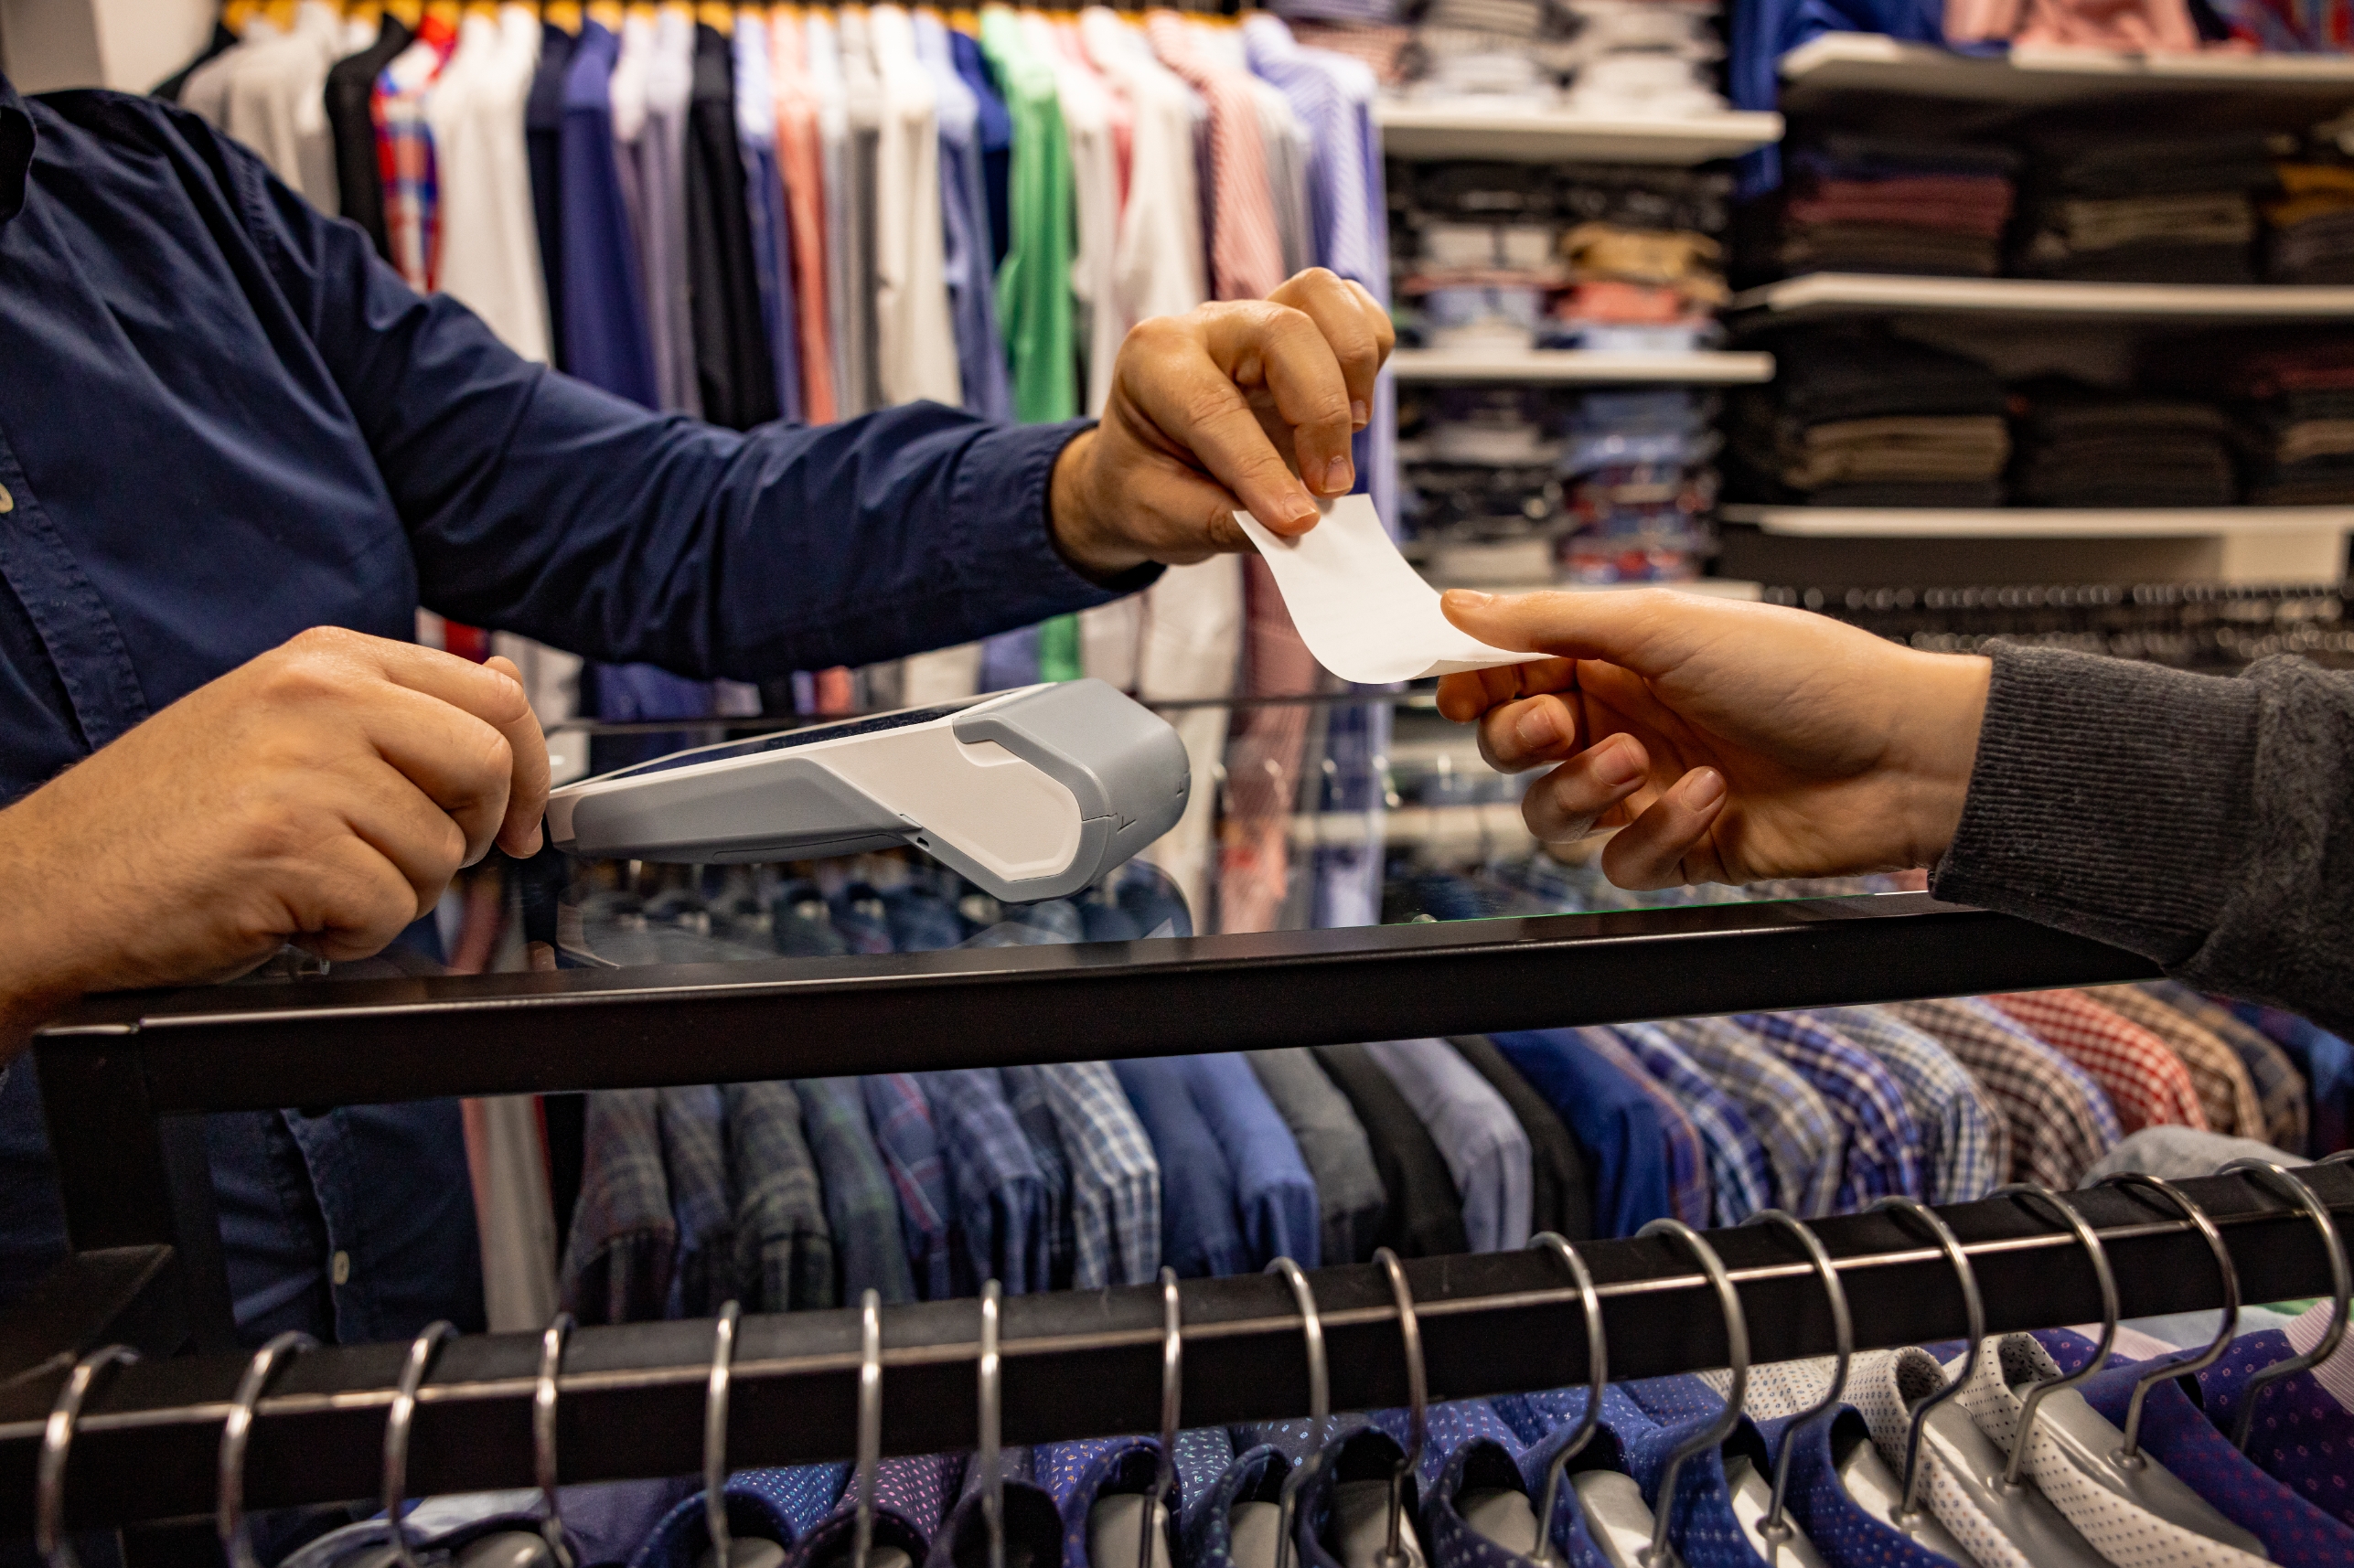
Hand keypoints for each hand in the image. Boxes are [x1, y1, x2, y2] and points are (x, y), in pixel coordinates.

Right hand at [0, 627, 548, 1049]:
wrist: (45, 886)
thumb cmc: (165, 822)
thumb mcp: (283, 729)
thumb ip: (395, 710)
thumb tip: (502, 685)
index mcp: (326, 660)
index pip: (494, 692)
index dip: (527, 768)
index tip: (518, 821)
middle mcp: (319, 695)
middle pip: (488, 766)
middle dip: (468, 835)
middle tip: (401, 864)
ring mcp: (304, 766)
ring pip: (442, 852)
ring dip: (391, 895)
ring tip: (309, 885)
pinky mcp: (289, 843)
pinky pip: (390, 912)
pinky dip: (350, 937)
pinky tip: (287, 915)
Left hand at [1049, 268, 1395, 576]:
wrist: (1144, 466)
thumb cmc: (1146, 486)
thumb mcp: (1159, 518)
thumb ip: (1219, 522)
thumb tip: (1289, 525)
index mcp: (1153, 363)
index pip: (1216, 407)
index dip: (1262, 469)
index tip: (1297, 521)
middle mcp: (1206, 328)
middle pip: (1285, 333)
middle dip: (1321, 414)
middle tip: (1328, 487)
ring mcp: (1256, 317)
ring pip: (1321, 296)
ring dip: (1353, 366)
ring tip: (1350, 433)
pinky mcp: (1298, 326)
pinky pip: (1350, 307)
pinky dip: (1369, 350)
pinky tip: (1355, 407)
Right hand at [1432, 589, 1991, 889]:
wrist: (1904, 759)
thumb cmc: (1807, 674)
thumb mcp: (1668, 625)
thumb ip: (1553, 621)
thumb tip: (1459, 605)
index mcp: (1617, 658)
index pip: (1511, 673)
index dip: (1476, 684)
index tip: (1458, 690)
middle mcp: (1625, 721)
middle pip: (1514, 748)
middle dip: (1519, 738)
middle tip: (1555, 723)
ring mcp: (1649, 789)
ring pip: (1553, 812)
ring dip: (1584, 789)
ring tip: (1643, 761)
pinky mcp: (1681, 849)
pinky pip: (1619, 862)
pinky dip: (1654, 833)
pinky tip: (1708, 799)